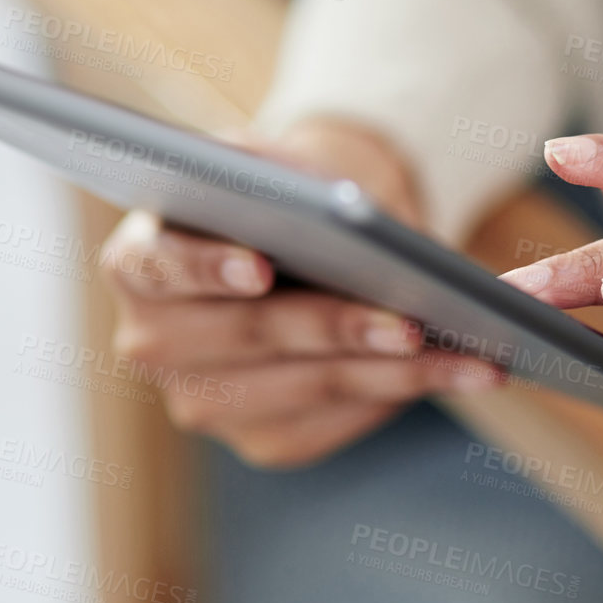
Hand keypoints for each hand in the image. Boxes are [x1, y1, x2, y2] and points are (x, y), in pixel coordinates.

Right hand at [100, 118, 500, 467]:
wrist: (302, 239)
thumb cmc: (285, 194)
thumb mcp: (274, 164)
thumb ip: (282, 175)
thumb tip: (341, 209)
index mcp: (135, 264)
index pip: (161, 266)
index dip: (208, 267)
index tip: (260, 267)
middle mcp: (152, 343)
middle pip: (251, 336)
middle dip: (337, 327)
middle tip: (410, 322)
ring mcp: (201, 402)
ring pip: (307, 387)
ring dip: (394, 373)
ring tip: (466, 354)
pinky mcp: (261, 438)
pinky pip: (333, 424)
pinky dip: (399, 395)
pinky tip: (458, 373)